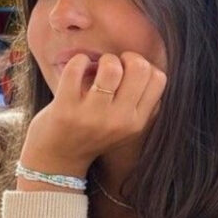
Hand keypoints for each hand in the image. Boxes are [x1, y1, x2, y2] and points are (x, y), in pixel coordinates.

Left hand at [19, 52, 166, 178]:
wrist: (58, 160)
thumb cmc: (92, 134)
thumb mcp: (124, 127)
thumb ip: (140, 104)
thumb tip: (148, 67)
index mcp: (136, 123)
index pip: (159, 79)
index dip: (144, 66)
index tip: (129, 72)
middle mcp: (118, 121)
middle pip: (140, 68)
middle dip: (126, 58)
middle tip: (113, 67)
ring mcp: (92, 116)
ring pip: (111, 67)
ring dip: (103, 60)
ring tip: (95, 68)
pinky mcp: (65, 110)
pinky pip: (77, 68)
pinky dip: (78, 61)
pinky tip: (78, 69)